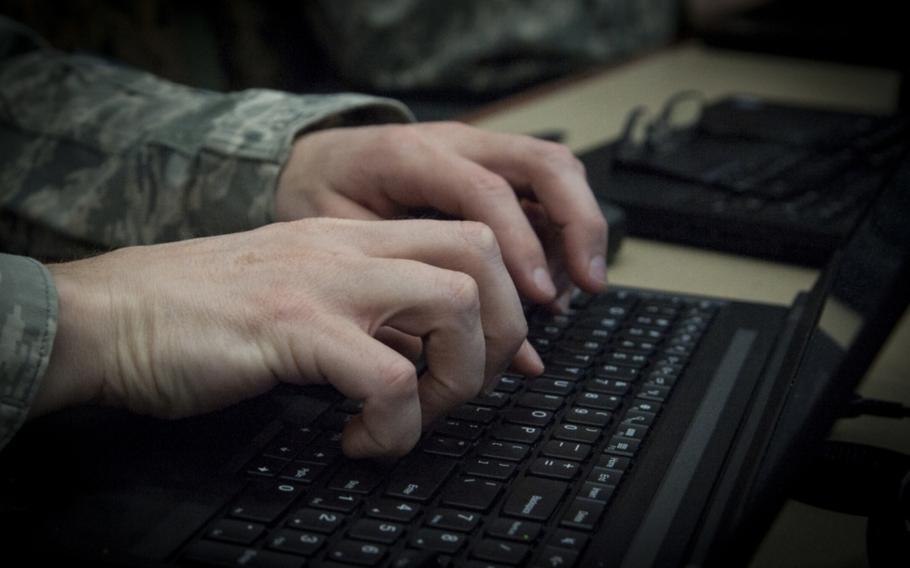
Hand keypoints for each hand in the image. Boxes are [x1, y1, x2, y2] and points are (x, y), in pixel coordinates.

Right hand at [35, 218, 541, 457]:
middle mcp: (350, 248)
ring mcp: (323, 281)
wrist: (111, 314)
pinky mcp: (292, 326)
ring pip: (456, 302)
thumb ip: (365, 311)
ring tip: (412, 417)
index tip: (486, 359)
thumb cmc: (199, 313)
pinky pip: (389, 377)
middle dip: (500, 332)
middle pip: (483, 254)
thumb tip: (425, 356)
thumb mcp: (301, 293)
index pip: (470, 236)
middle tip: (459, 388)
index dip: (502, 300)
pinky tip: (359, 440)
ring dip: (456, 378)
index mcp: (354, 238)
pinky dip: (395, 425)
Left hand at [275, 122, 608, 306]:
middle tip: (589, 281)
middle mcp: (455, 144)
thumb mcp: (345, 248)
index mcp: (412, 157)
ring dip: (579, 226)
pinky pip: (544, 187)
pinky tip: (553, 277)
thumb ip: (405, 294)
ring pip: (556, 168)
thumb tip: (461, 348)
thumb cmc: (320, 201)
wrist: (310, 161)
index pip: (486, 192)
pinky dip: (561, 230)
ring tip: (575, 287)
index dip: (521, 246)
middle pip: (544, 163)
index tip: (540, 297)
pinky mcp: (490, 166)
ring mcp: (478, 150)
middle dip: (579, 223)